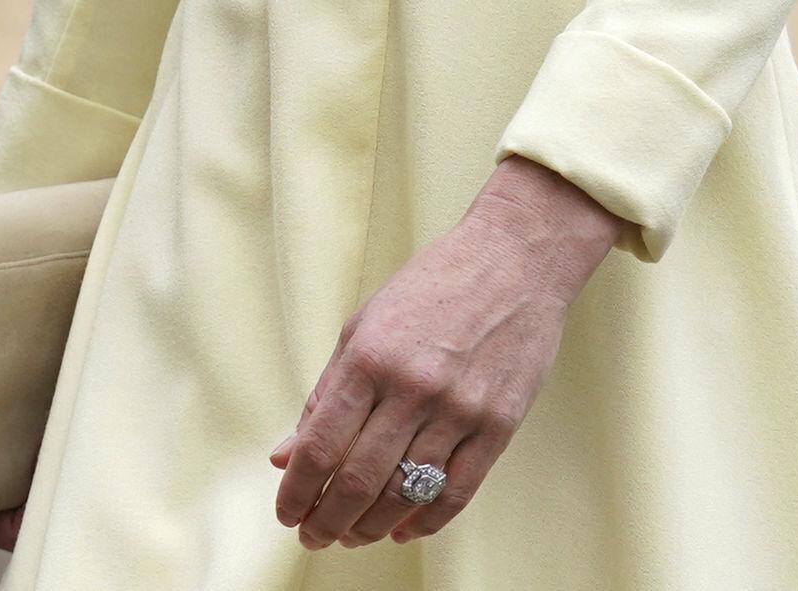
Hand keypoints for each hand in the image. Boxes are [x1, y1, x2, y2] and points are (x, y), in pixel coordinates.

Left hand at [270, 155, 626, 548]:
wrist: (511, 261)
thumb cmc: (429, 289)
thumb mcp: (363, 326)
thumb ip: (325, 393)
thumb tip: (286, 453)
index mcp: (368, 356)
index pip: (321, 443)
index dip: (298, 489)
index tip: (287, 511)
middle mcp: (411, 386)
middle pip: (359, 479)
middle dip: (328, 519)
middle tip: (313, 535)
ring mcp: (459, 409)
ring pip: (405, 492)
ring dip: (370, 527)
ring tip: (350, 536)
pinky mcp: (498, 426)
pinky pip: (456, 490)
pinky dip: (425, 520)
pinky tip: (402, 531)